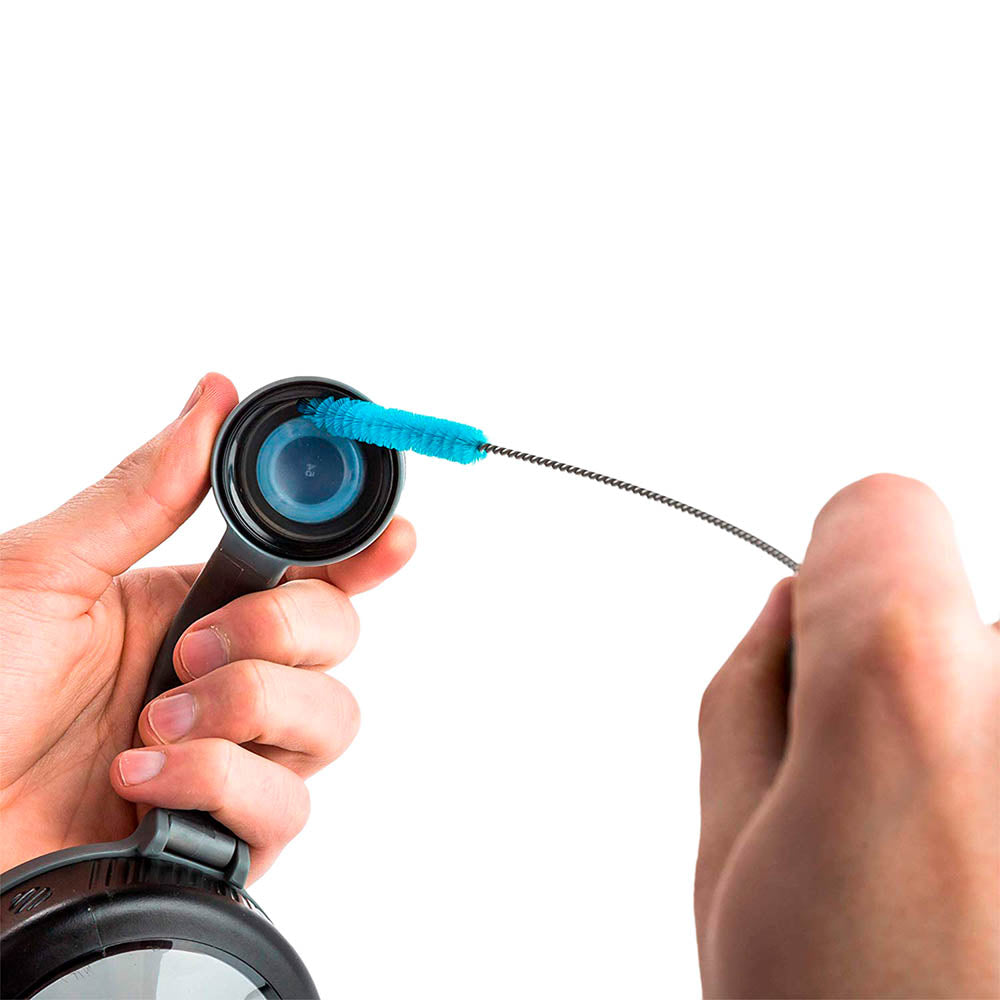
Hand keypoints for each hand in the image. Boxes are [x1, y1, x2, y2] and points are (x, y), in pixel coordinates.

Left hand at [0, 374, 415, 881]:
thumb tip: (211, 397)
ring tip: (151, 726)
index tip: (392, 537)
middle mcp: (224, 676)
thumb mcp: (42, 574)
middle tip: (193, 650)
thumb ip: (144, 492)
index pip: (311, 568)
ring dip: (243, 712)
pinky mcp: (223, 837)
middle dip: (282, 635)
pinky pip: (287, 808)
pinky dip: (217, 786)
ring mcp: (231, 756)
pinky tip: (143, 784)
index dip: (364, 552)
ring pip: (332, 721)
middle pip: (339, 638)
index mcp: (192, 604)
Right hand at [696, 474, 998, 997]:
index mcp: (908, 689)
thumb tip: (785, 623)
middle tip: (883, 822)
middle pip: (956, 607)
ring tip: (961, 893)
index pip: (879, 509)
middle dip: (904, 679)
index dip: (834, 572)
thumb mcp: (729, 864)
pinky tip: (992, 895)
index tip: (823, 631)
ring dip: (978, 751)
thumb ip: (746, 701)